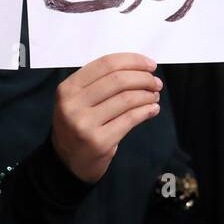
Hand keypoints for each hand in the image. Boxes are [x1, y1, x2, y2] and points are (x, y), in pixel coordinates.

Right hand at [51, 53, 160, 183]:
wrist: (68, 162)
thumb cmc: (80, 125)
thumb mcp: (78, 100)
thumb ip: (101, 83)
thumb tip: (140, 68)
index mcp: (68, 88)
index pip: (105, 64)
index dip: (132, 61)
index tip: (150, 64)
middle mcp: (73, 105)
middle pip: (118, 80)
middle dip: (144, 78)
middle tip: (156, 83)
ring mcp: (85, 124)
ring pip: (127, 99)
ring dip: (147, 95)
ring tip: (154, 96)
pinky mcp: (99, 141)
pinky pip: (130, 119)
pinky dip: (146, 110)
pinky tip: (152, 109)